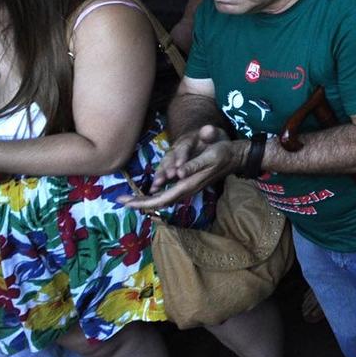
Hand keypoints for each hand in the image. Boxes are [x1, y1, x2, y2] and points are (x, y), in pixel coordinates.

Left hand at [125, 124, 242, 210]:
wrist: (235, 156)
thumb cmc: (223, 153)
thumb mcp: (210, 155)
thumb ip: (194, 165)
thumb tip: (178, 174)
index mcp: (188, 184)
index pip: (161, 199)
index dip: (142, 202)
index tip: (126, 201)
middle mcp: (186, 190)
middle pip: (158, 203)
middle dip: (138, 203)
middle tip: (120, 201)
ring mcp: (187, 189)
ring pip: (162, 200)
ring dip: (145, 201)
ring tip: (128, 199)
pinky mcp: (187, 186)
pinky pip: (167, 195)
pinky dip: (153, 196)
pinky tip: (146, 194)